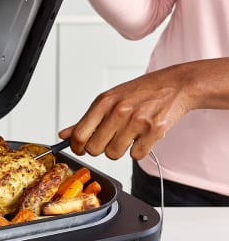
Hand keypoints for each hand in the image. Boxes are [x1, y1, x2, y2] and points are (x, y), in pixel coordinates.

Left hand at [58, 63, 200, 160]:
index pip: (79, 134)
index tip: (80, 149)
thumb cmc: (140, 92)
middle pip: (94, 149)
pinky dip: (138, 150)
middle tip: (109, 139)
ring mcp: (137, 121)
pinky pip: (136, 155)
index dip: (77, 147)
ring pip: (114, 154)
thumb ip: (86, 119)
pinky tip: (142, 136)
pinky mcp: (155, 130)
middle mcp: (118, 110)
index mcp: (104, 101)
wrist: (175, 84)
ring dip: (119, 149)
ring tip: (128, 135)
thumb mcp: (110, 99)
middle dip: (100, 148)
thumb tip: (64, 134)